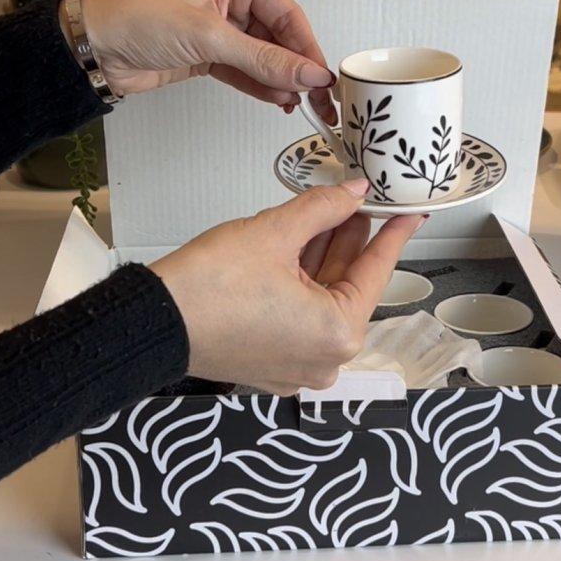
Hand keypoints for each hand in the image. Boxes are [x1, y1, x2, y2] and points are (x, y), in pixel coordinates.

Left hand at [74, 0, 335, 121]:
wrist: (92, 46)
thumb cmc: (137, 17)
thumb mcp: (207, 36)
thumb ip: (263, 60)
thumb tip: (309, 75)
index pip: (286, 14)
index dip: (307, 49)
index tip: (324, 78)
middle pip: (279, 37)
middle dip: (298, 69)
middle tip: (321, 99)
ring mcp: (221, 27)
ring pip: (264, 57)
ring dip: (282, 82)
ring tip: (303, 106)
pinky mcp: (209, 54)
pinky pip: (246, 71)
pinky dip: (262, 88)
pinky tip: (280, 102)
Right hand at [151, 179, 423, 394]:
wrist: (152, 322)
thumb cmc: (206, 290)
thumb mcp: (275, 233)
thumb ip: (323, 209)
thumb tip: (351, 194)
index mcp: (338, 334)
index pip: (376, 272)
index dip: (392, 234)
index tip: (409, 215)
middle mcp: (325, 360)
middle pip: (348, 286)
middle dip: (350, 241)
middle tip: (361, 202)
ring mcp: (299, 366)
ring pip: (322, 299)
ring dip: (324, 257)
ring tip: (331, 214)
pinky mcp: (274, 363)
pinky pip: (302, 316)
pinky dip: (302, 283)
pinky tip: (301, 245)